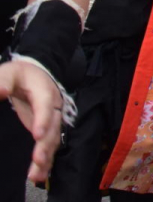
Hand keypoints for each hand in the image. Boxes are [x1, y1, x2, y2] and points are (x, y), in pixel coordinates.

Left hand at [0, 60, 64, 182]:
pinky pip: (49, 146)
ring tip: (35, 174)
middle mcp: (52, 107)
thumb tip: (1, 91)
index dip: (42, 120)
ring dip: (46, 157)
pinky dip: (46, 161)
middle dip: (46, 145)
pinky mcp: (47, 130)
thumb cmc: (20, 75)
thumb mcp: (9, 72)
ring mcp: (51, 120)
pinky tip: (38, 175)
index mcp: (44, 91)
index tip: (37, 135)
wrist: (33, 76)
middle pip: (53, 126)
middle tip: (38, 160)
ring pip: (53, 139)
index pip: (46, 105)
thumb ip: (3, 81)